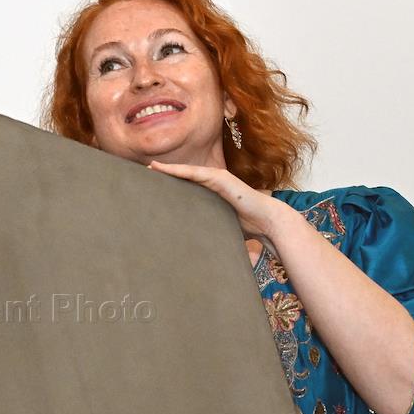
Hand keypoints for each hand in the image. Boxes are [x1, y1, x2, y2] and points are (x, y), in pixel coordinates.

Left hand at [147, 160, 288, 244]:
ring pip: (189, 171)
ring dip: (169, 169)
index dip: (171, 181)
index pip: (188, 185)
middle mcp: (214, 182)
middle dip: (166, 173)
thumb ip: (208, 227)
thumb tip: (192, 245)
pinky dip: (181, 171)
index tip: (153, 183)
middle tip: (145, 172)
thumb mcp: (220, 225)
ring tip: (151, 167)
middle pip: (185, 175)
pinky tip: (166, 169)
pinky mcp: (222, 179)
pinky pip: (197, 173)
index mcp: (212, 192)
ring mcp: (218, 178)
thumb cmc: (247, 226)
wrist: (268, 221)